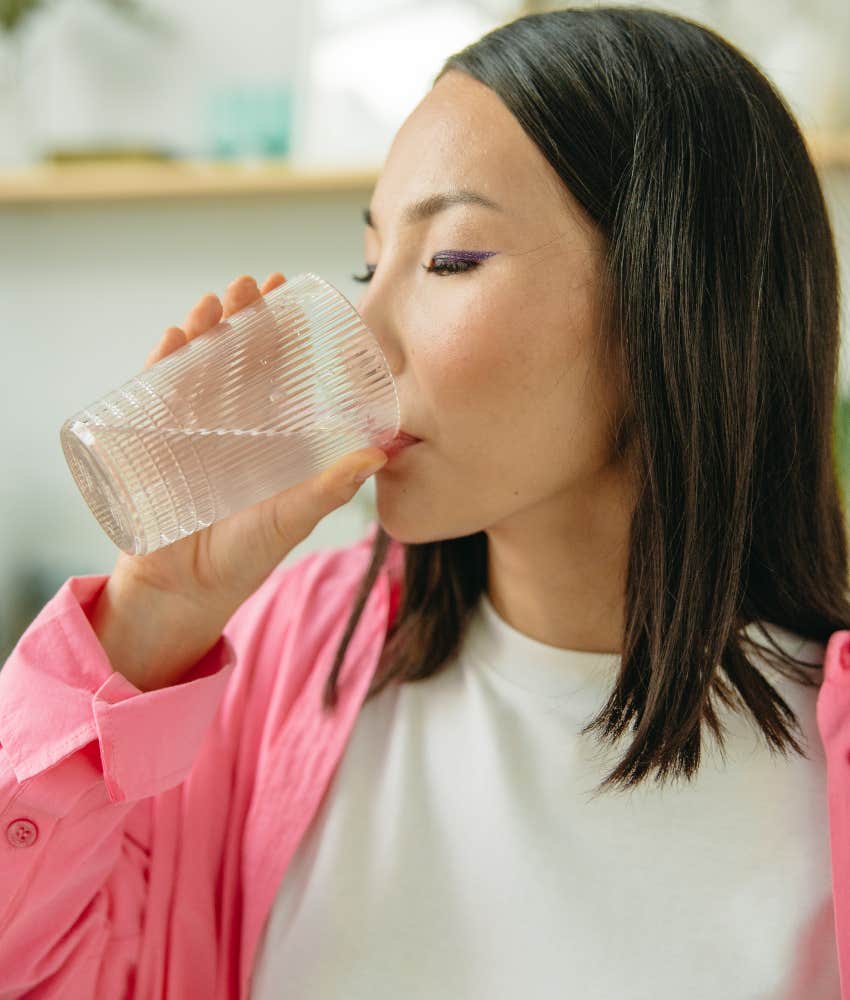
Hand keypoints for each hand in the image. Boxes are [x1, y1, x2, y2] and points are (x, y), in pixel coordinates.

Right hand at [90, 272, 387, 689]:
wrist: (184, 592)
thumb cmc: (244, 558)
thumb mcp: (292, 518)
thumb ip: (330, 489)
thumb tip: (377, 454)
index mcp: (264, 434)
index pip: (273, 370)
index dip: (280, 331)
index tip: (290, 294)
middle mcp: (226, 424)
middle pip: (232, 356)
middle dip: (241, 317)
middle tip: (250, 284)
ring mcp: (185, 430)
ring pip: (193, 366)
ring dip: (202, 330)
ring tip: (215, 302)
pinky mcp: (148, 445)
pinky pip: (152, 396)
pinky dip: (160, 365)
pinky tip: (172, 339)